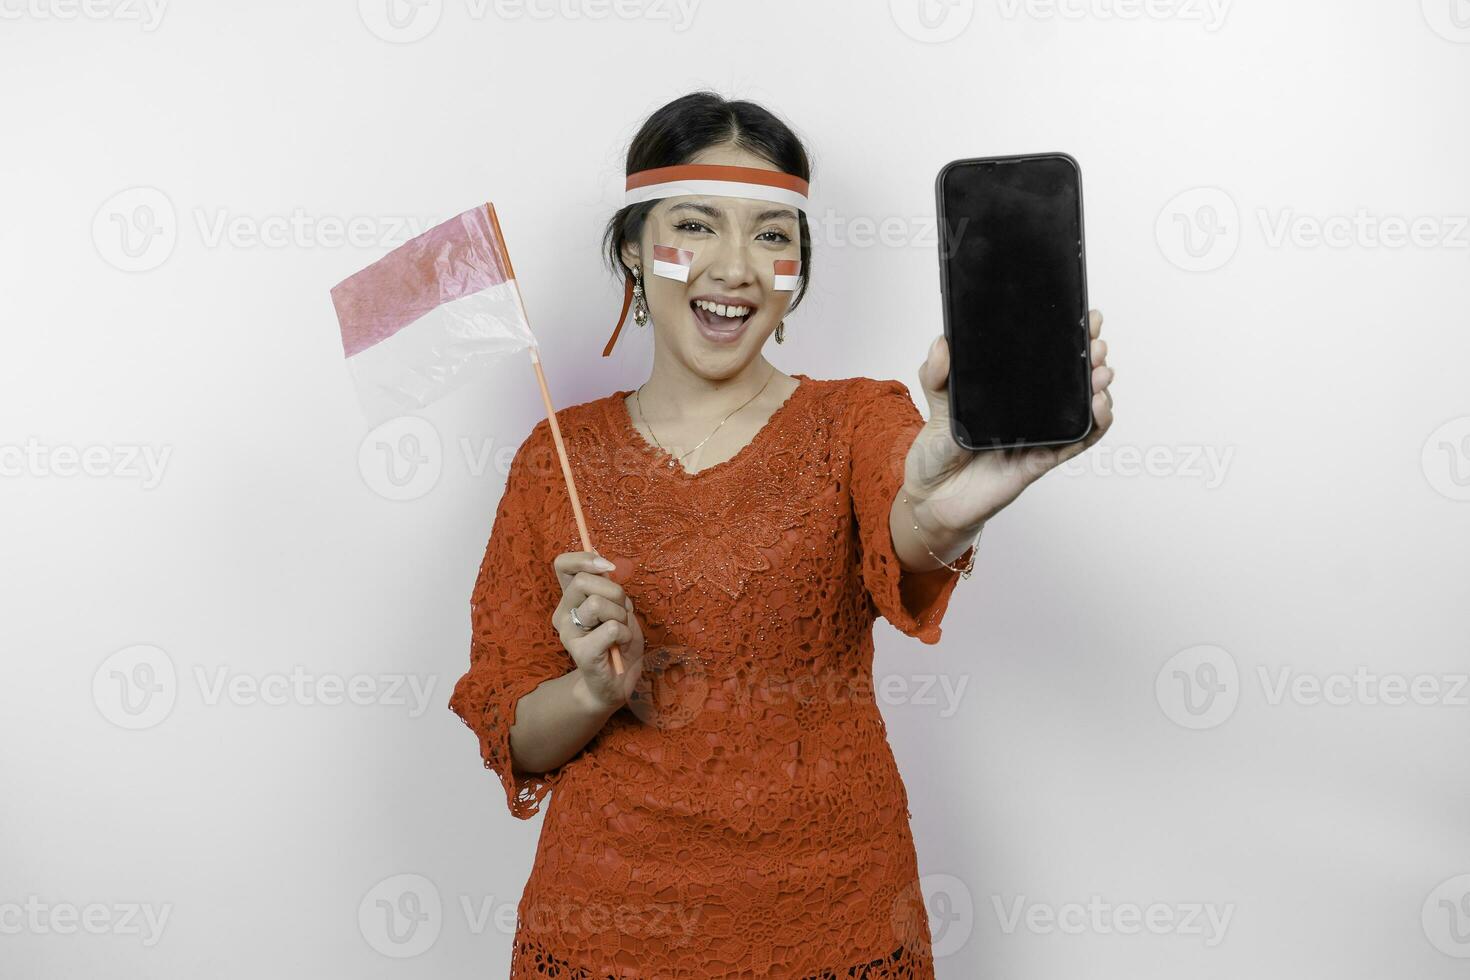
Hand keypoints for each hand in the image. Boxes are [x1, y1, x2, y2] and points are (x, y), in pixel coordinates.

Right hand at [552, 551, 644, 711]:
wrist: (618, 681)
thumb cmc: (618, 642)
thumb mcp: (618, 606)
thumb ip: (607, 584)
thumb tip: (599, 553)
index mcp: (571, 599)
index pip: (562, 565)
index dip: (584, 559)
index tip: (608, 567)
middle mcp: (563, 614)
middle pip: (584, 581)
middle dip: (615, 592)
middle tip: (621, 613)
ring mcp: (569, 634)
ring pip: (597, 604)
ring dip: (620, 616)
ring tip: (619, 632)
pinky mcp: (580, 652)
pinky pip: (610, 628)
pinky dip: (624, 634)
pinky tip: (619, 646)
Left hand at [906, 309, 1114, 533]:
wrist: (932, 497)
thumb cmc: (937, 452)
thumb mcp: (935, 403)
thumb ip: (936, 373)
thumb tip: (943, 342)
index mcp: (1008, 392)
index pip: (1045, 360)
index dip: (1069, 339)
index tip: (1086, 318)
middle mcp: (1029, 411)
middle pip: (1071, 380)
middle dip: (1090, 357)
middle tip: (1095, 342)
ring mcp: (1038, 435)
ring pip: (1081, 409)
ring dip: (1098, 388)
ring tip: (1101, 370)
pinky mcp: (1040, 460)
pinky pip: (1076, 443)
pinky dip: (1094, 426)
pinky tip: (1100, 406)